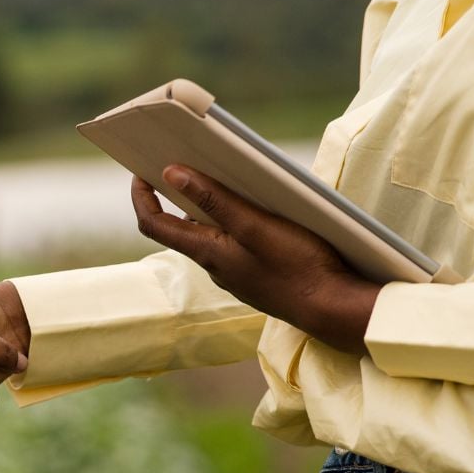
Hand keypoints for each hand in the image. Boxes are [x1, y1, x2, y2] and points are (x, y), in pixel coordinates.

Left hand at [135, 166, 379, 354]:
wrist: (334, 309)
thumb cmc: (298, 266)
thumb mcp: (254, 224)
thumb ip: (213, 200)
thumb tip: (171, 174)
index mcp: (206, 252)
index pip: (153, 225)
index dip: (141, 197)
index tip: (139, 172)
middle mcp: (214, 266)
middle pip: (183, 226)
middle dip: (181, 194)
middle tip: (189, 163)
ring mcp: (235, 273)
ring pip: (213, 234)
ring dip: (214, 207)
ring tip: (232, 179)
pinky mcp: (257, 275)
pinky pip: (235, 245)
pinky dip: (237, 223)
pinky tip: (261, 210)